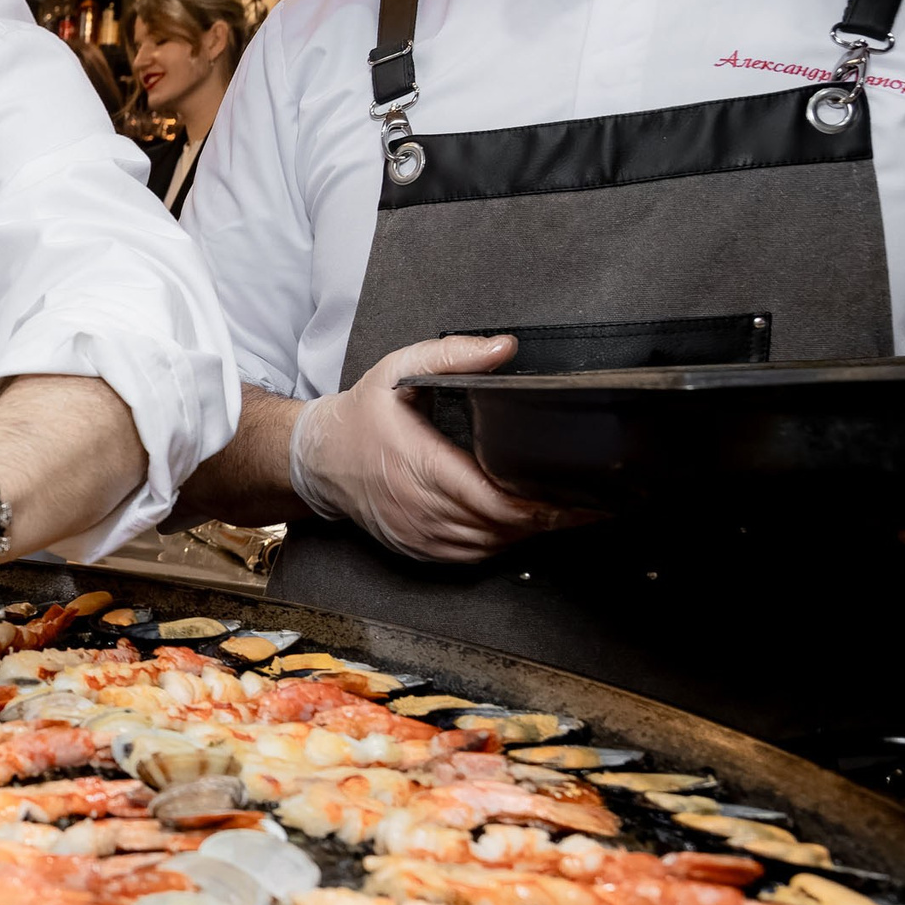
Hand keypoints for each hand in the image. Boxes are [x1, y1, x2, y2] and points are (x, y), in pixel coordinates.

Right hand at [290, 335, 598, 562]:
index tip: (579, 498)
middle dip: (548, 517)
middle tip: (587, 503)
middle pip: (502, 527)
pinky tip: (517, 524)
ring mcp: (419, 534)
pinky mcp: (418, 548)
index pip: (495, 500)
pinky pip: (472, 555)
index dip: (542, 505)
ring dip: (526, 531)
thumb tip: (503, 349)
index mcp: (420, 464)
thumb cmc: (359, 417)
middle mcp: (420, 507)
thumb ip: (453, 355)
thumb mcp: (398, 370)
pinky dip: (500, 542)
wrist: (316, 460)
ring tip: (561, 512)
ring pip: (491, 544)